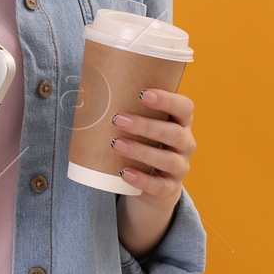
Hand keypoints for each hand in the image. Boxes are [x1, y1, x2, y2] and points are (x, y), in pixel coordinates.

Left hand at [110, 87, 195, 201]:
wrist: (151, 181)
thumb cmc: (141, 140)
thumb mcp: (139, 124)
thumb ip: (125, 107)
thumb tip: (87, 85)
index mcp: (180, 122)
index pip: (185, 107)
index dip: (167, 100)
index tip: (143, 93)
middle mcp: (185, 143)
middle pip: (174, 133)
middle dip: (146, 126)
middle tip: (118, 119)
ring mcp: (180, 167)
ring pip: (168, 160)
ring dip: (141, 151)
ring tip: (116, 144)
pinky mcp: (170, 188)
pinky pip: (160, 186)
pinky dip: (142, 180)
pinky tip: (123, 173)